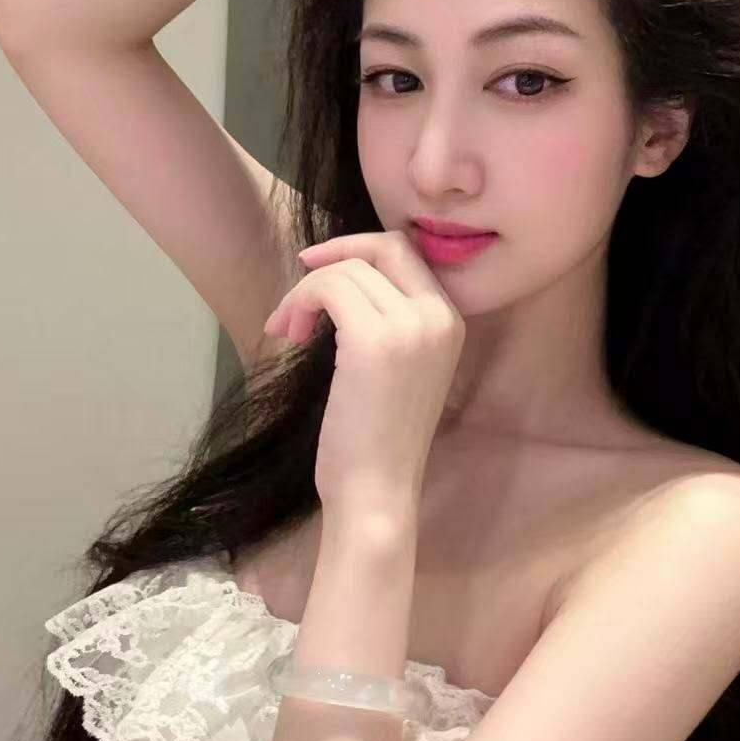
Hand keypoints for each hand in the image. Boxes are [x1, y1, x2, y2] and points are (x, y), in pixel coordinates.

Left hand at [262, 230, 465, 519]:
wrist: (377, 492)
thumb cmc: (378, 440)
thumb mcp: (399, 367)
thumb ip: (389, 320)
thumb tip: (344, 277)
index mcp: (451, 321)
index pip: (406, 253)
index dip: (358, 250)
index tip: (319, 269)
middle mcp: (439, 316)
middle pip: (382, 248)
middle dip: (333, 257)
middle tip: (298, 291)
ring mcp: (410, 326)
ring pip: (347, 270)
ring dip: (305, 292)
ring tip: (288, 331)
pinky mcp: (373, 340)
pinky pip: (327, 288)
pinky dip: (299, 301)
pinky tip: (289, 334)